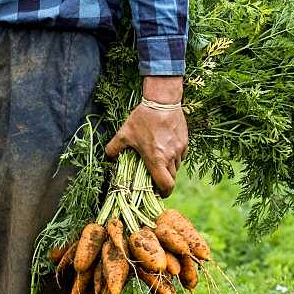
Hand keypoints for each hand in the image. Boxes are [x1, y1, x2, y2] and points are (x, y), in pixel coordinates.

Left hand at [105, 76, 188, 197]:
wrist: (162, 100)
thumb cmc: (142, 118)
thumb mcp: (124, 134)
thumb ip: (113, 148)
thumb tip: (109, 158)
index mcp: (156, 159)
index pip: (166, 185)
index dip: (163, 193)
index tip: (158, 193)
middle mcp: (170, 157)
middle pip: (171, 178)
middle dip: (163, 182)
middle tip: (154, 179)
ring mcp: (180, 149)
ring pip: (177, 167)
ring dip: (168, 170)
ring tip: (158, 163)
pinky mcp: (185, 141)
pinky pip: (181, 156)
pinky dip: (174, 158)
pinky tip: (165, 151)